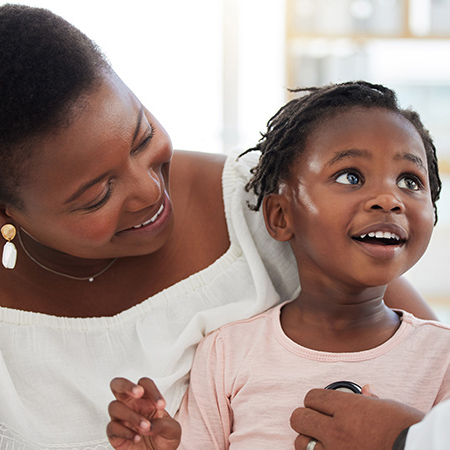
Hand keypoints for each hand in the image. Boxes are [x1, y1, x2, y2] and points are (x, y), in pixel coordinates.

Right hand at [107, 377, 180, 449]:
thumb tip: (150, 425)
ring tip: (145, 427)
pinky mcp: (114, 434)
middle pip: (118, 384)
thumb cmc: (164, 439)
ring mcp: (121, 418)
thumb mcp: (172, 430)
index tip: (161, 405)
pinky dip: (125, 432)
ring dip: (131, 416)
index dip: (152, 390)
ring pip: (114, 406)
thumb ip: (164, 424)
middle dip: (126, 385)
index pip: (144, 383)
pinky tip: (137, 438)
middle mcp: (131, 405)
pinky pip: (112, 427)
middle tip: (138, 392)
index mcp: (145, 399)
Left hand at [290, 388, 424, 449]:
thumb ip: (369, 400)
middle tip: (313, 420)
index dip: (313, 399)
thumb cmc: (407, 429)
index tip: (318, 404)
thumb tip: (366, 390)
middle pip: (299, 418)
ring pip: (301, 443)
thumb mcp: (389, 408)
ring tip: (317, 440)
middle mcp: (337, 429)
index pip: (312, 397)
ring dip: (306, 440)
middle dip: (304, 417)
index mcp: (347, 407)